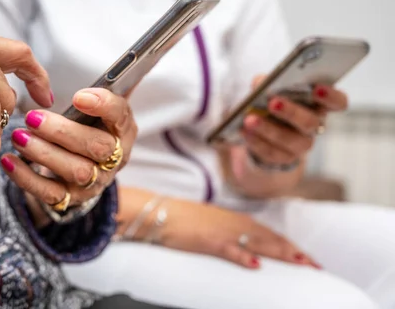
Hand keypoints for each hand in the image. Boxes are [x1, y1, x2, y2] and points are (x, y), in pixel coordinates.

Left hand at [0, 88, 136, 214]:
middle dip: (63, 132)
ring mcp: (94, 181)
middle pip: (97, 148)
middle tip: (33, 117)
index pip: (121, 116)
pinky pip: (51, 194)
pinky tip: (8, 160)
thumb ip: (106, 87)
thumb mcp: (101, 108)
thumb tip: (128, 58)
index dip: (103, 106)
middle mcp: (114, 158)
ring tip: (18, 136)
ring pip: (75, 171)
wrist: (86, 169)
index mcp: (123, 129)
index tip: (78, 96)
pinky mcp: (71, 199)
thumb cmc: (90, 128)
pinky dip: (27, 178)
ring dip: (44, 153)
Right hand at [163, 199, 320, 268]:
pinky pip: (230, 250)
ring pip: (259, 244)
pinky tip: (256, 265)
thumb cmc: (186, 220)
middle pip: (272, 240)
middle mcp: (236, 225)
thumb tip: (250, 248)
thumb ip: (234, 234)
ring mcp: (224, 233)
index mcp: (239, 221)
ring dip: (281, 254)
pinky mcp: (209, 241)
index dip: (292, 246)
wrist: (163, 213)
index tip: (309, 258)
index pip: (272, 235)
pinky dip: (244, 257)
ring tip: (301, 263)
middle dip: (295, 253)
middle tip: (316, 265)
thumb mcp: (216, 224)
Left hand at [241, 75, 347, 165]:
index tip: (317, 88)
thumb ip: (267, 82)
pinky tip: (244, 132)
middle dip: (291, 112)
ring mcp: (301, 144)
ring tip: (250, 120)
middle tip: (273, 103)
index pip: (338, 102)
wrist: (262, 133)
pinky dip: (257, 142)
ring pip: (291, 140)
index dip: (331, 96)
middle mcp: (314, 125)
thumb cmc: (271, 103)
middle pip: (310, 122)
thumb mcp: (268, 89)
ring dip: (269, 129)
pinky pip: (272, 153)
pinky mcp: (284, 158)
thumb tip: (260, 83)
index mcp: (318, 104)